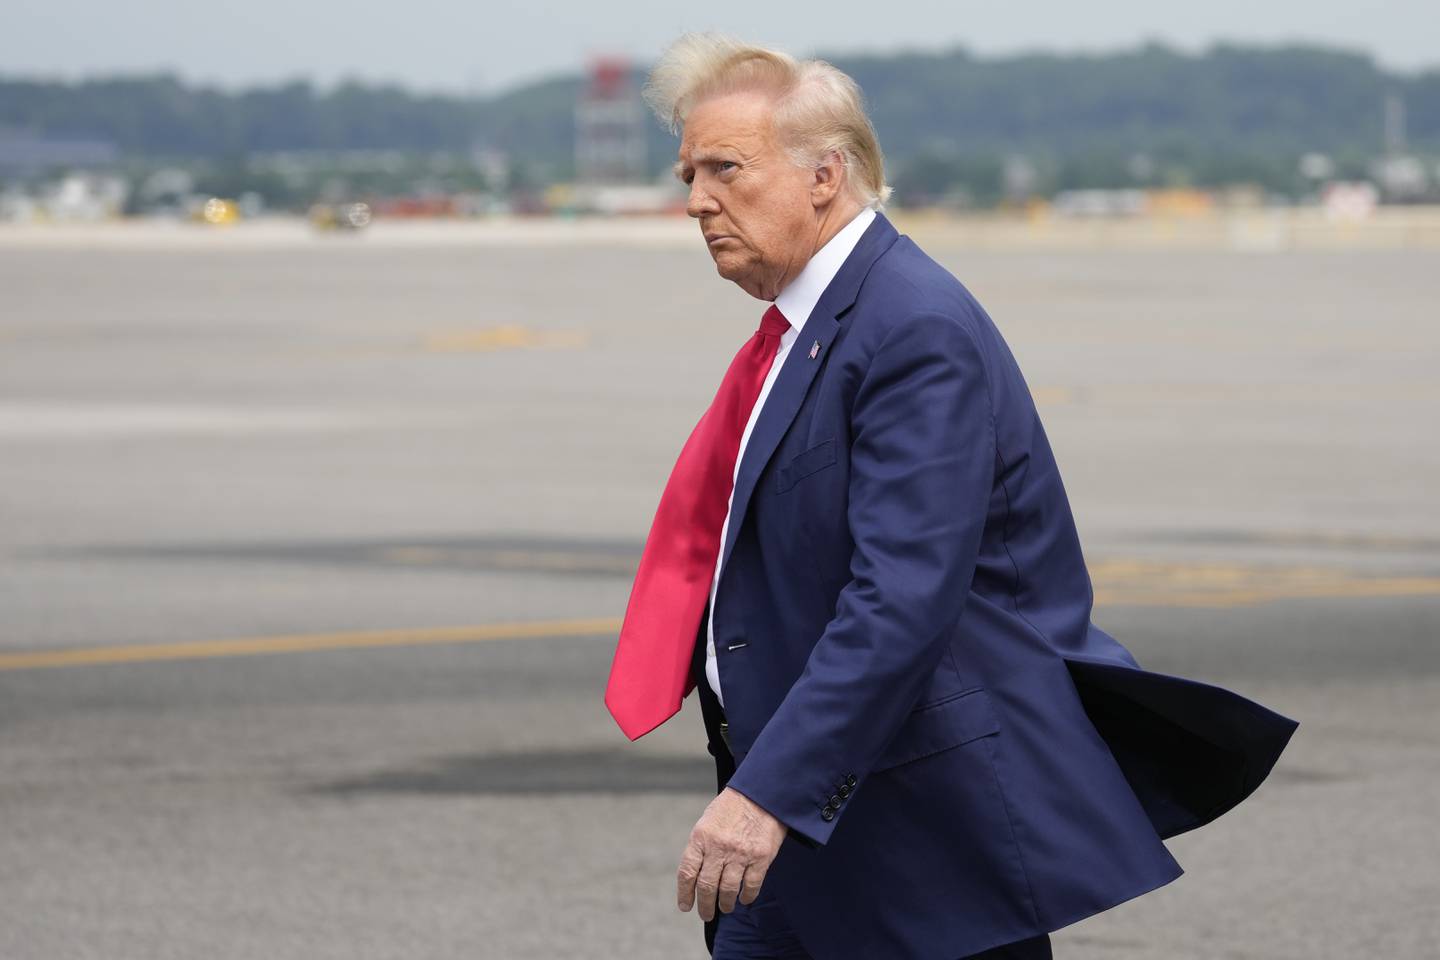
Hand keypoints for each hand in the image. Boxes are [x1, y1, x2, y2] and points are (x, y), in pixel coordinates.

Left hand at [676, 786, 787, 920]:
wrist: (761, 793)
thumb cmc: (731, 807)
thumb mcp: (707, 822)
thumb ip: (701, 847)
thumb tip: (694, 875)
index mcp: (701, 837)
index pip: (687, 872)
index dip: (685, 893)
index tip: (685, 906)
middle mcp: (719, 847)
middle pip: (707, 886)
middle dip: (704, 905)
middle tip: (705, 914)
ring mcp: (740, 853)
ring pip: (728, 890)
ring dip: (725, 903)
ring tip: (725, 908)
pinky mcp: (761, 857)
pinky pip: (752, 885)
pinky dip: (747, 896)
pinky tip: (744, 899)